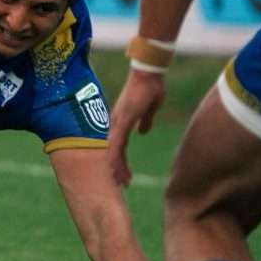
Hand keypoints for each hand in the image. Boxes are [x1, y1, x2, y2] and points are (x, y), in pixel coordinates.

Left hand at [107, 69, 167, 186]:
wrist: (148, 73)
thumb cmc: (149, 87)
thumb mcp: (149, 108)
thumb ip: (145, 121)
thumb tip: (143, 132)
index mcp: (120, 122)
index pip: (116, 147)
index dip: (118, 162)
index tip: (121, 176)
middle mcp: (115, 123)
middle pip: (111, 152)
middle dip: (116, 170)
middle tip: (121, 187)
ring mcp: (117, 121)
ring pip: (111, 151)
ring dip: (115, 168)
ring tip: (121, 185)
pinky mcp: (122, 120)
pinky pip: (115, 142)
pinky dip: (113, 157)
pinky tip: (112, 169)